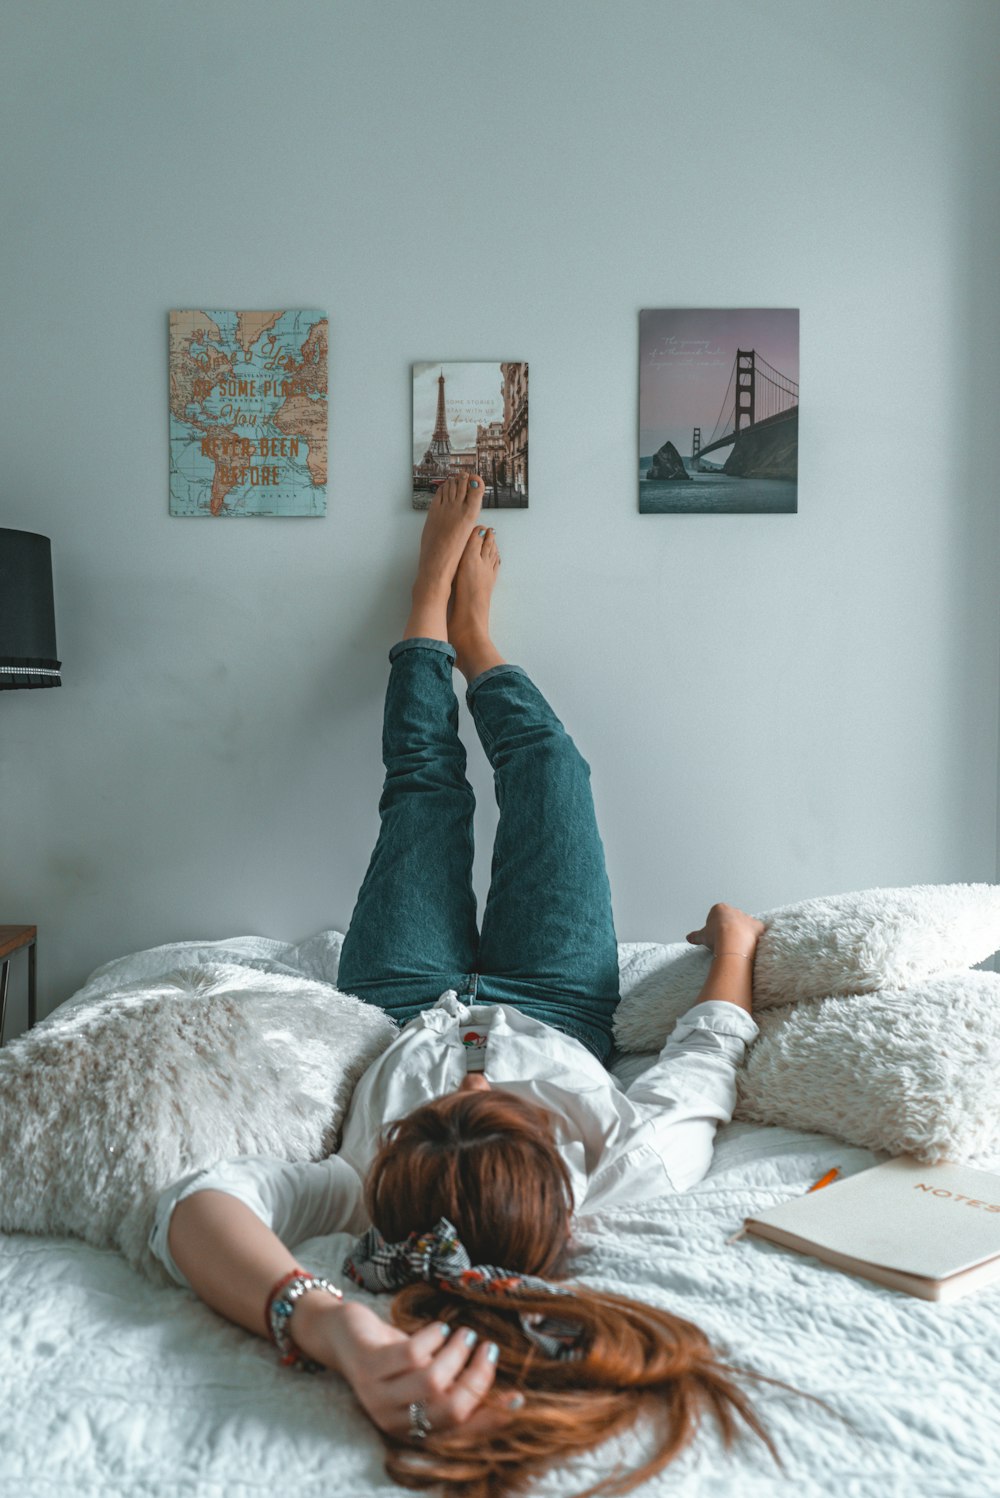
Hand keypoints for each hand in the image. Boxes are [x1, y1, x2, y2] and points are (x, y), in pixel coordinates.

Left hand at [317, 1299, 519, 1443]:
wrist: (342, 1335)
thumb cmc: (391, 1356)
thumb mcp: (425, 1375)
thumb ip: (454, 1386)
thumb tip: (507, 1391)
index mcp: (411, 1429)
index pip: (458, 1432)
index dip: (490, 1417)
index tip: (517, 1397)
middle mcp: (393, 1420)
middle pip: (450, 1407)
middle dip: (477, 1376)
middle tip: (487, 1347)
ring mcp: (378, 1394)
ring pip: (433, 1379)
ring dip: (457, 1352)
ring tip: (463, 1333)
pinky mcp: (368, 1365)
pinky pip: (413, 1353)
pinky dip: (434, 1336)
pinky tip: (439, 1327)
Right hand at [686, 902, 764, 957]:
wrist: (733, 941)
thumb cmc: (717, 936)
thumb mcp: (702, 936)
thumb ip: (695, 936)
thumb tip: (688, 937)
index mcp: (720, 908)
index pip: (716, 915)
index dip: (714, 927)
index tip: (714, 937)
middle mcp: (735, 910)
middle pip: (732, 919)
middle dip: (729, 929)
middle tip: (725, 942)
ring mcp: (748, 918)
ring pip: (745, 925)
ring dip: (742, 934)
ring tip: (736, 947)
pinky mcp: (758, 927)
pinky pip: (757, 932)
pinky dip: (754, 939)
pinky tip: (749, 947)